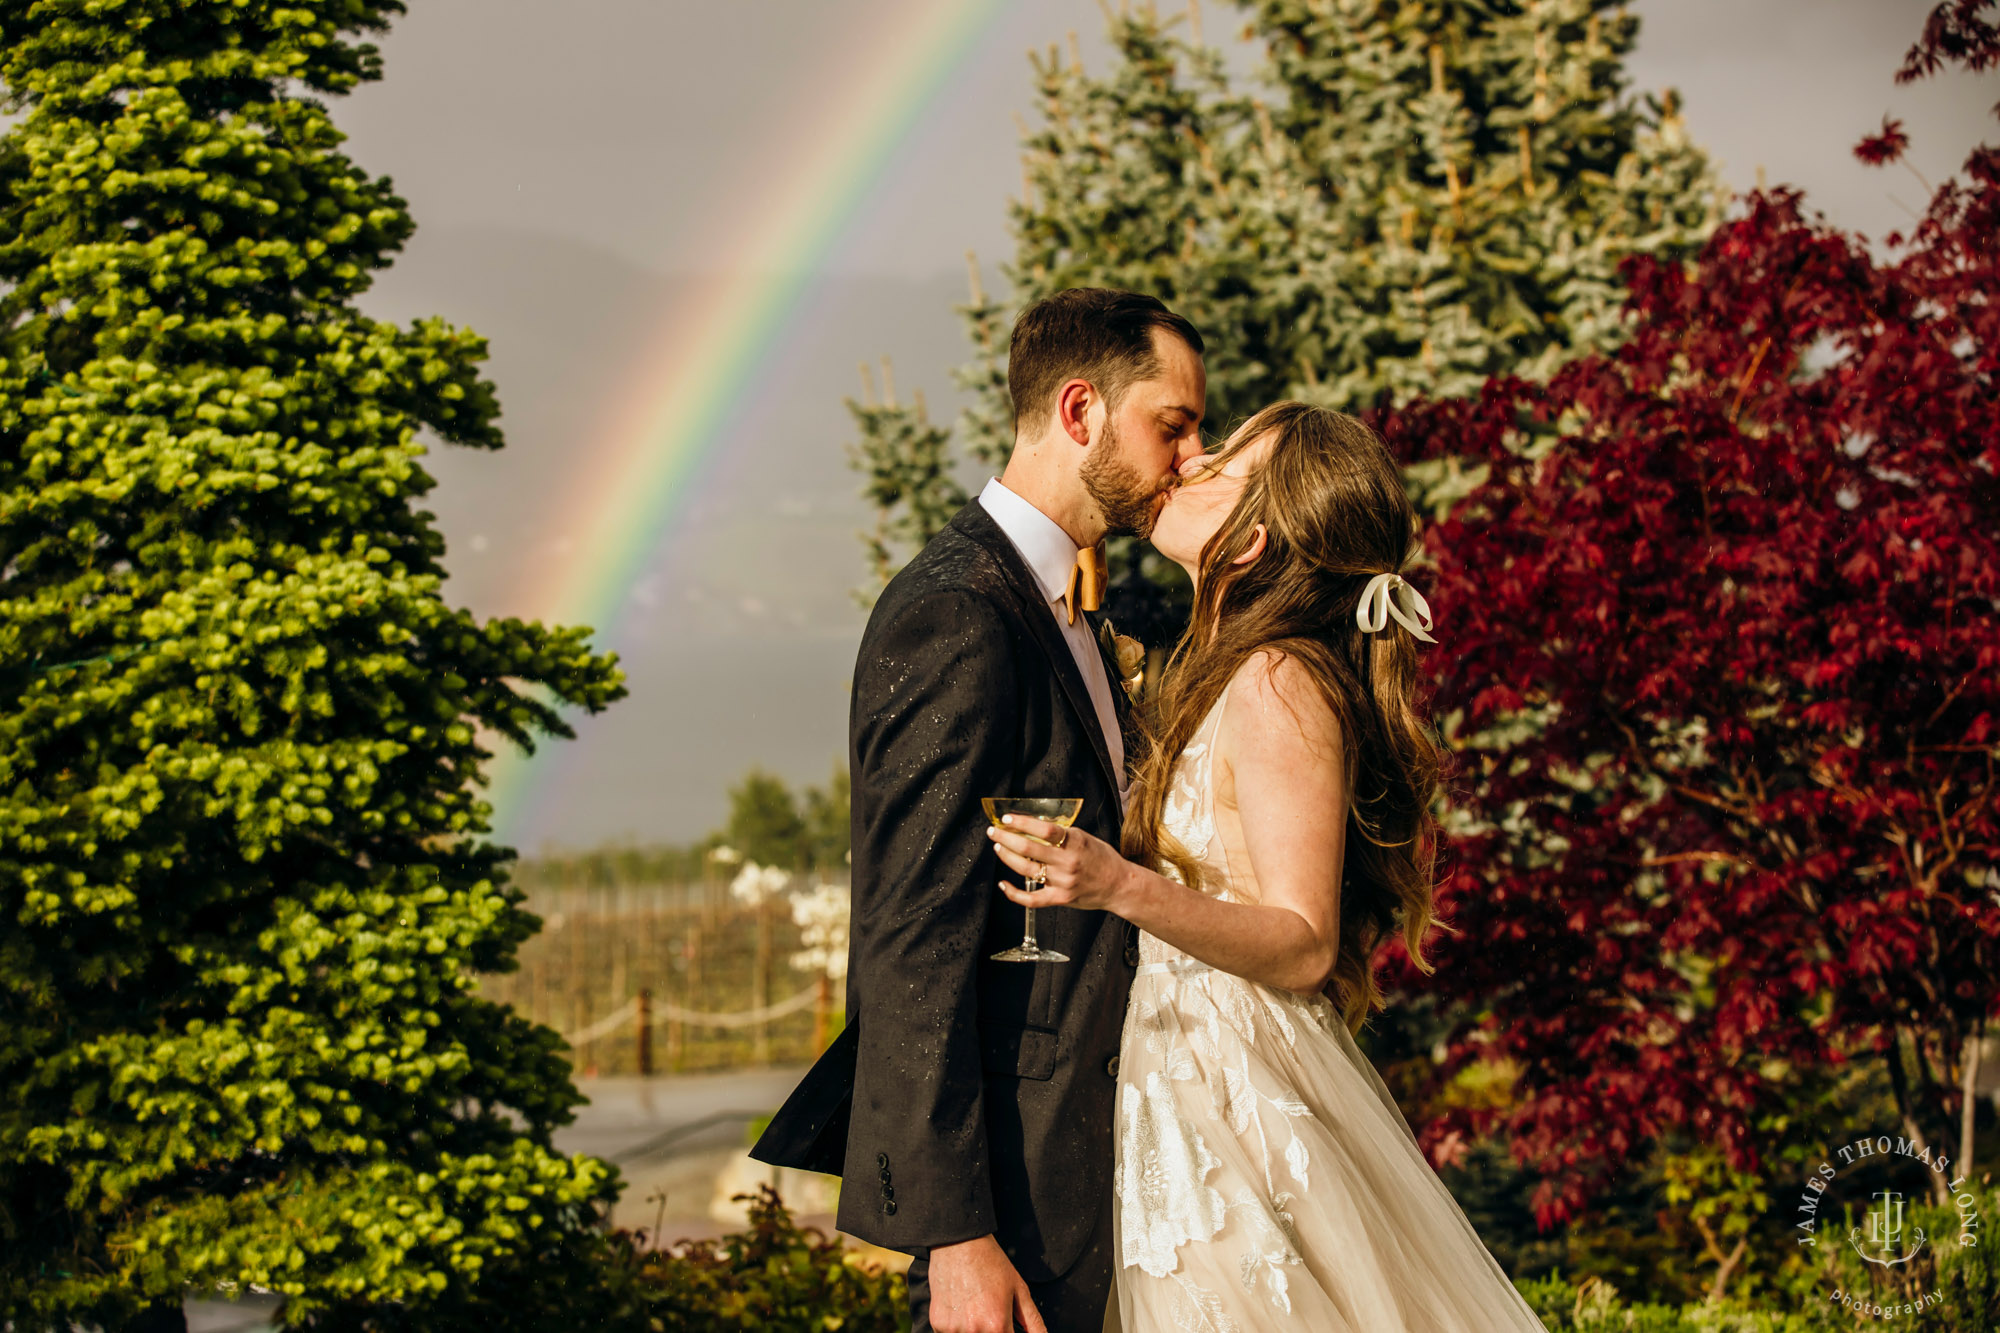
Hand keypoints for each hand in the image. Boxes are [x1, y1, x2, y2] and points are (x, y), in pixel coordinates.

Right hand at [927, 1234, 1045, 1332]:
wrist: (959, 1244)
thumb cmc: (989, 1263)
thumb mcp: (1018, 1289)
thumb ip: (1033, 1321)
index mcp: (997, 1325)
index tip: (1005, 1325)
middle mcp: (974, 1330)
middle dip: (993, 1330)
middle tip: (988, 1310)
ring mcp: (953, 1329)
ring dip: (974, 1330)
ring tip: (975, 1308)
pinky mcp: (937, 1323)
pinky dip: (957, 1326)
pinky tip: (962, 1307)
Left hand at [987, 814, 1130, 913]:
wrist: (1118, 885)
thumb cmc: (1102, 859)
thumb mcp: (1084, 838)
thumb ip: (1061, 834)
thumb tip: (1033, 826)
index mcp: (1075, 843)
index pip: (1044, 830)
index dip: (1022, 823)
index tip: (1007, 819)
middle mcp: (1067, 862)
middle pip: (1028, 848)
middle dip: (1006, 838)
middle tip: (993, 831)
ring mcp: (1062, 882)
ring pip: (1026, 869)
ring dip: (1007, 857)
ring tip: (998, 847)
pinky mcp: (1059, 899)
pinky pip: (1031, 899)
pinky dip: (1014, 893)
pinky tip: (1003, 884)